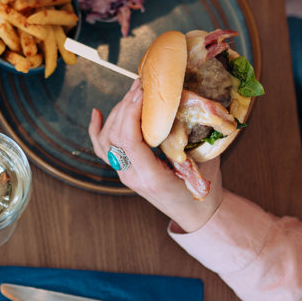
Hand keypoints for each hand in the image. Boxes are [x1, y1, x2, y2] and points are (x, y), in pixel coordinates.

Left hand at [87, 80, 223, 231]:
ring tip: (133, 92)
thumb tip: (184, 100)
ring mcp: (125, 173)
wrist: (197, 215)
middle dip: (127, 106)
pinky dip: (97, 129)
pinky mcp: (124, 169)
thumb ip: (192, 133)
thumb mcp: (204, 161)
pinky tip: (96, 112)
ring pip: (107, 139)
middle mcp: (132, 175)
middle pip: (116, 136)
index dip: (133, 113)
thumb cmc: (204, 190)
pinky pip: (102, 149)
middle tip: (141, 85)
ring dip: (118, 112)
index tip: (144, 93)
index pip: (129, 141)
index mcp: (151, 177)